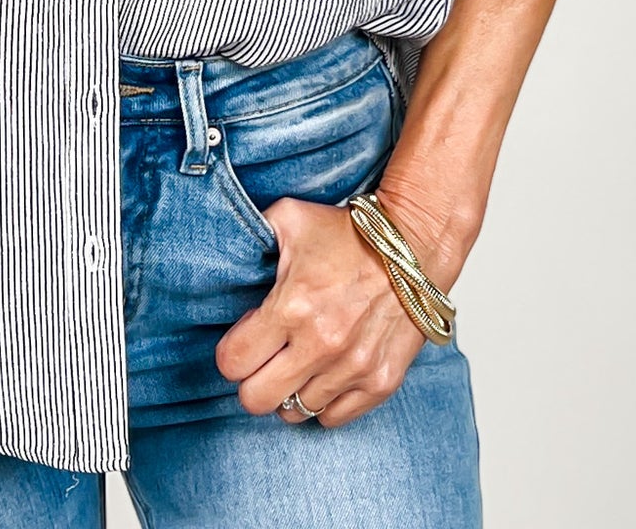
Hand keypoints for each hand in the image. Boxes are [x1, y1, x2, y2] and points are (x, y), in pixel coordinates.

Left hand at [213, 187, 466, 429]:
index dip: (232, 352)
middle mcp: (320, 344)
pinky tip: (325, 373)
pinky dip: (325, 401)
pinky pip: (333, 418)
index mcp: (291, 305)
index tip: (245, 338)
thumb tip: (223, 253)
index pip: (233, 362)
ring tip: (299, 360)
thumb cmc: (348, 232)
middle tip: (264, 360)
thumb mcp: (289, 218)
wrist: (412, 245)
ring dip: (291, 389)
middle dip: (252, 380)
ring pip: (295, 411)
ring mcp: (352, 367)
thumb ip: (252, 237)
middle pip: (256, 400)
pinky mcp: (380, 382)